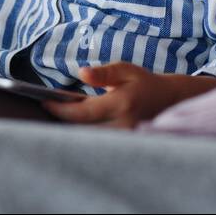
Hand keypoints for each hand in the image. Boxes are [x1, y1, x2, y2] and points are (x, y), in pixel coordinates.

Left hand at [41, 62, 215, 127]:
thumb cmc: (144, 83)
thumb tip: (81, 73)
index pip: (82, 113)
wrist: (169, 101)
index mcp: (121, 103)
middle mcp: (123, 124)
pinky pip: (98, 142)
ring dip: (72, 128)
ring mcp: (124, 137)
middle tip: (50, 108)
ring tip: (61, 115)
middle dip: (63, 120)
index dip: (60, 110)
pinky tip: (77, 125)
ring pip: (88, 138)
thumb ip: (103, 73)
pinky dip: (85, 134)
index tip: (46, 103)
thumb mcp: (126, 70)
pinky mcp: (125, 144)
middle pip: (81, 129)